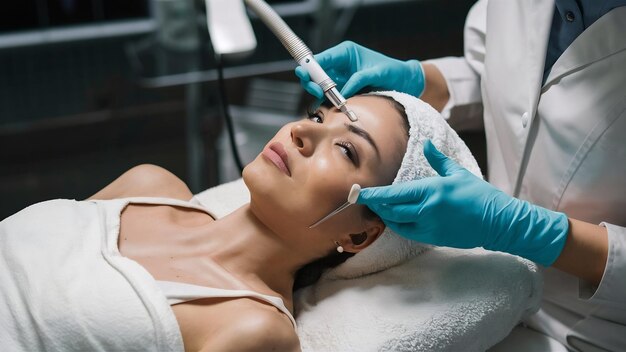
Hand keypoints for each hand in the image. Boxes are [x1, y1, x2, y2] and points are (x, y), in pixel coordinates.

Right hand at [294, 41, 424, 98]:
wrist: (404, 82)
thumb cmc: (393, 71)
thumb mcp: (378, 73)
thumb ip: (360, 79)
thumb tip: (343, 91)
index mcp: (346, 53)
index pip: (322, 58)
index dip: (311, 67)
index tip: (307, 76)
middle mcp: (340, 65)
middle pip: (315, 72)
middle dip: (311, 81)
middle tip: (316, 91)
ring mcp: (340, 78)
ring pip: (319, 85)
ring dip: (317, 92)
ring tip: (322, 98)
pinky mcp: (343, 91)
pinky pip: (328, 96)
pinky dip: (325, 101)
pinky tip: (327, 105)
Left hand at [357, 140, 569, 265]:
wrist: (498, 222)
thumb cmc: (480, 195)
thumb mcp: (457, 173)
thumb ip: (437, 160)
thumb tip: (426, 144)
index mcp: (431, 190)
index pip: (394, 194)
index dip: (373, 195)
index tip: (358, 192)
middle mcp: (427, 210)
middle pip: (390, 211)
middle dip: (376, 206)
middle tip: (366, 199)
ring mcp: (429, 226)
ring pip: (397, 223)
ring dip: (386, 216)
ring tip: (379, 207)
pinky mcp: (433, 238)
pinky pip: (408, 232)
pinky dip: (399, 224)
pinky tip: (396, 217)